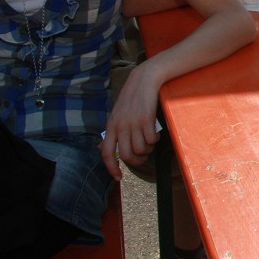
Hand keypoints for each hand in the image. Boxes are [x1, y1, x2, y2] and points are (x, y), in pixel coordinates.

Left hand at [99, 63, 161, 179]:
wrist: (144, 80)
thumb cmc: (131, 99)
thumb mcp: (117, 115)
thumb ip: (111, 132)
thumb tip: (103, 148)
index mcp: (111, 127)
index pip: (106, 154)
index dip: (111, 169)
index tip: (118, 178)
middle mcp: (120, 127)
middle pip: (126, 155)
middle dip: (137, 160)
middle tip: (143, 156)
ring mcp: (133, 123)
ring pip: (140, 149)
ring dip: (148, 150)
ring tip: (150, 142)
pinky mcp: (146, 120)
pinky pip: (151, 140)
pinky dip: (155, 140)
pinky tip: (155, 133)